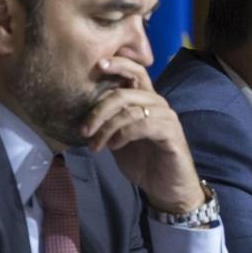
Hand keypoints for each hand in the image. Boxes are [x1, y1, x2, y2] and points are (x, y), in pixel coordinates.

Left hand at [79, 56, 205, 212]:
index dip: (119, 64)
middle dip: (99, 109)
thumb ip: (108, 122)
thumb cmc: (143, 162)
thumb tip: (80, 112)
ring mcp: (167, 118)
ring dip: (107, 127)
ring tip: (95, 145)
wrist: (166, 188)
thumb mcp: (118, 138)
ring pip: (131, 109)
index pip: (136, 72)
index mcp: (146, 101)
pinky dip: (123, 134)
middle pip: (125, 92)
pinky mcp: (171, 133)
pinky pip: (142, 124)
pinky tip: (114, 146)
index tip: (98, 64)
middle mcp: (158, 105)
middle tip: (84, 130)